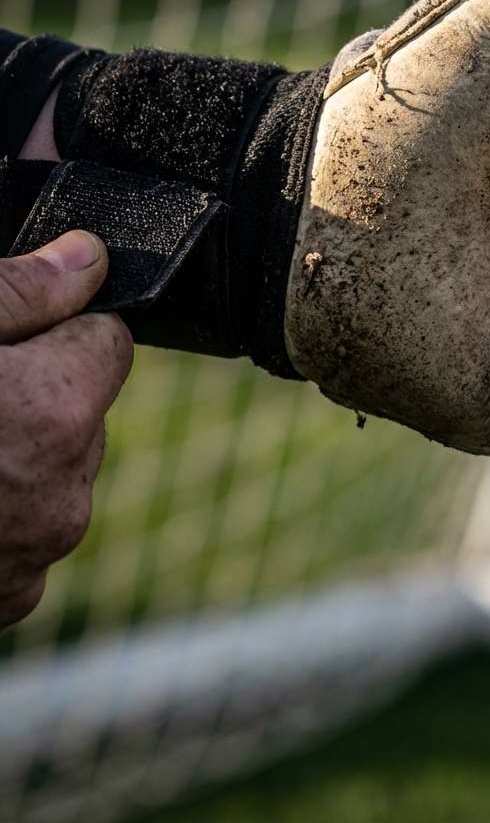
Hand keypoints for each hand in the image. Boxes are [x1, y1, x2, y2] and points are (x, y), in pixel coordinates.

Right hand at [0, 231, 132, 627]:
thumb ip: (22, 290)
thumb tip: (90, 260)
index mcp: (58, 409)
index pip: (109, 342)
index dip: (56, 328)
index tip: (9, 338)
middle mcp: (64, 490)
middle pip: (80, 412)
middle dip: (32, 396)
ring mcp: (33, 554)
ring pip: (50, 475)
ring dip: (10, 459)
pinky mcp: (4, 600)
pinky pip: (20, 539)